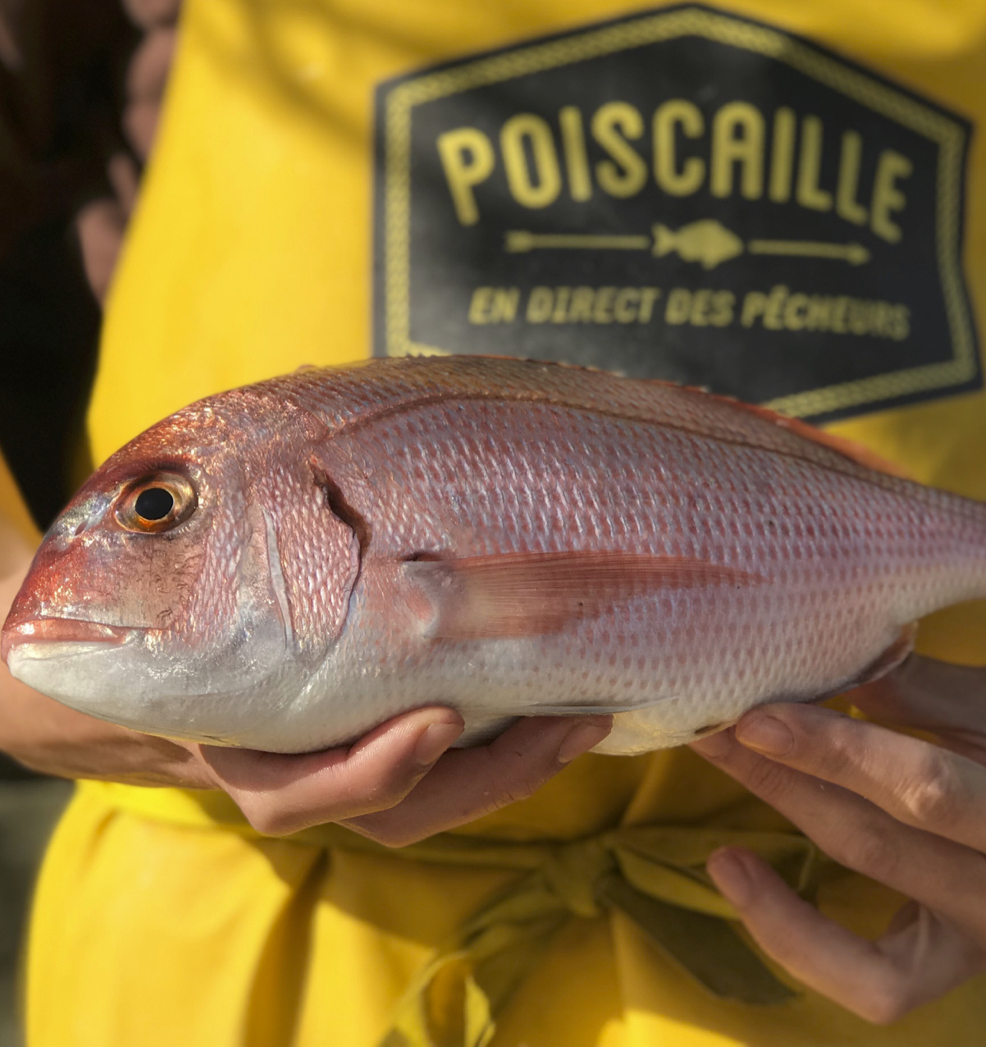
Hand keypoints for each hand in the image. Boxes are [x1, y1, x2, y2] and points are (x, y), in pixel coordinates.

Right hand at [1, 544, 610, 845]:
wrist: (189, 624)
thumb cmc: (204, 565)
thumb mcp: (216, 531)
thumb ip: (257, 494)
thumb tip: (299, 387)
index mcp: (240, 730)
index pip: (297, 788)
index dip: (374, 769)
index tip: (440, 722)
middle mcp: (295, 765)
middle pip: (391, 808)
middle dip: (482, 778)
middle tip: (562, 723)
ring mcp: (349, 760)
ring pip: (436, 801)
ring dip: (517, 769)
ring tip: (587, 717)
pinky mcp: (396, 746)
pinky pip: (458, 777)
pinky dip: (516, 752)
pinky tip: (574, 712)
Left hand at [691, 655, 985, 1024]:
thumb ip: (910, 688)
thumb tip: (810, 657)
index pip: (921, 790)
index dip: (832, 751)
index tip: (757, 712)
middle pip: (873, 843)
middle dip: (779, 777)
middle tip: (710, 723)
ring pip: (857, 906)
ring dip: (773, 833)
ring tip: (718, 774)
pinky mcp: (957, 963)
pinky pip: (867, 978)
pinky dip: (795, 935)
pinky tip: (740, 871)